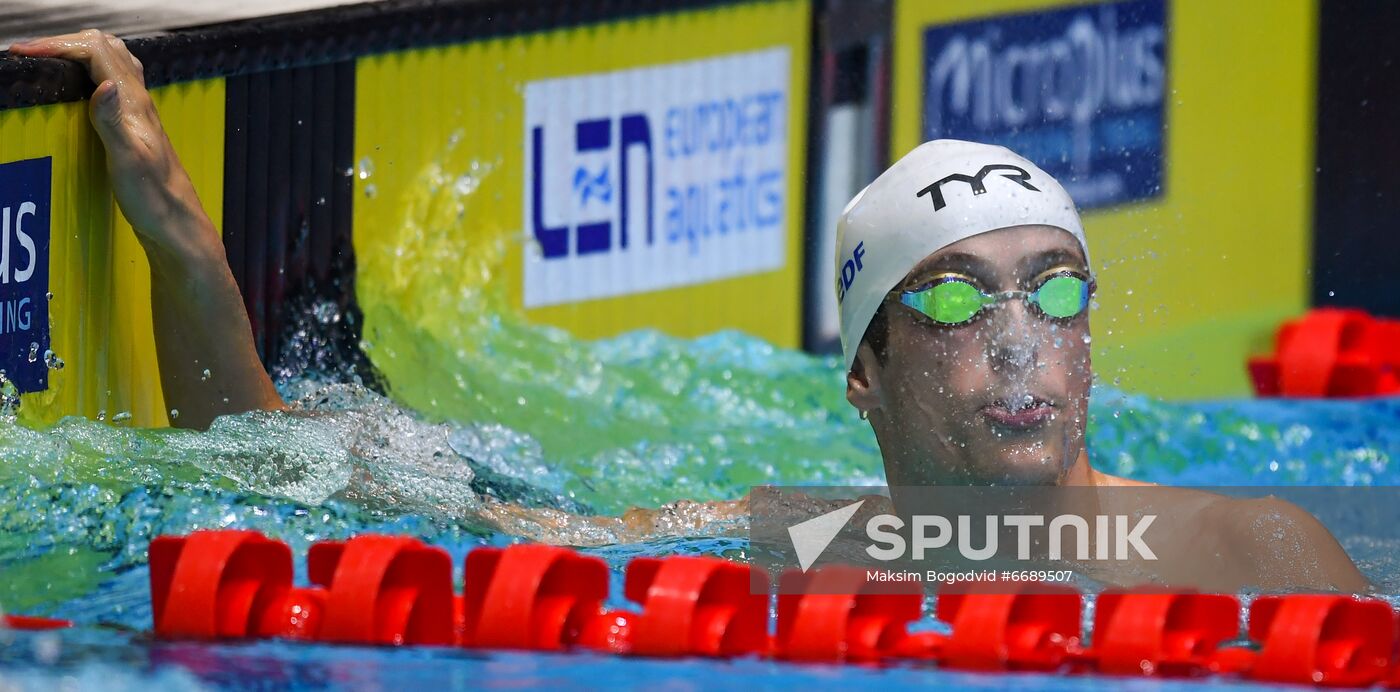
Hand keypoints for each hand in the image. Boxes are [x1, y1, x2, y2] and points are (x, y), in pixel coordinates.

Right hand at [10, 30, 215, 263]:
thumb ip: (113, 121)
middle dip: (64, 41)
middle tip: (30, 52)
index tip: (24, 53)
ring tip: (48, 58)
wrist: (176, 224)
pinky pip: (114, 80)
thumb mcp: (128, 161)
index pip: (97, 52)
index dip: (57, 45)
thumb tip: (104, 85)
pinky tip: (80, 83)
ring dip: (79, 50)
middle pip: (105, 47)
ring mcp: (139, 112)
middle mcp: (140, 101)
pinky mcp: (134, 124)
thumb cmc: (155, 199)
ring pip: (113, 61)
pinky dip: (91, 69)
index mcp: (136, 104)